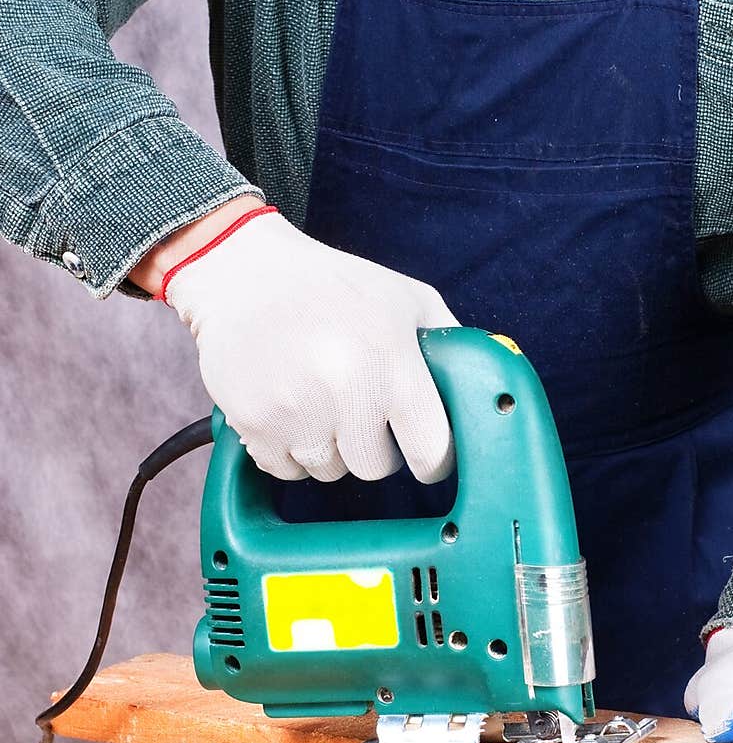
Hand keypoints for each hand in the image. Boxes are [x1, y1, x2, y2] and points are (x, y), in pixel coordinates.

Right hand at [162, 206, 458, 481]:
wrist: (241, 271)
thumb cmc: (331, 286)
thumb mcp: (405, 298)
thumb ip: (448, 341)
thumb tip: (481, 384)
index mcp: (392, 362)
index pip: (432, 451)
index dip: (433, 458)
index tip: (426, 453)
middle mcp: (346, 392)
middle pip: (376, 468)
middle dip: (373, 446)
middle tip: (359, 411)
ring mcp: (296, 412)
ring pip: (329, 471)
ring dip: (328, 447)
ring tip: (317, 400)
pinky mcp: (253, 424)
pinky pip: (285, 470)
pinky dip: (288, 449)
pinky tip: (287, 408)